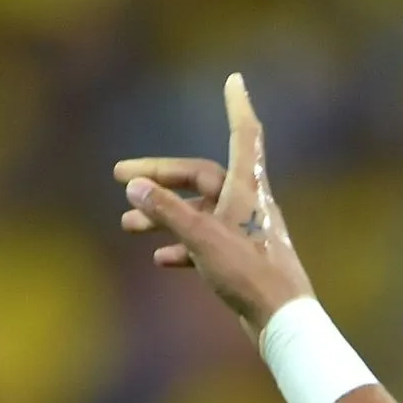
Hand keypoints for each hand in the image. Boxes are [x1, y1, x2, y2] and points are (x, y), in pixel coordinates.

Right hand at [114, 73, 312, 337]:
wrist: (283, 323)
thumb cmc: (250, 276)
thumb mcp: (202, 238)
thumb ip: (167, 211)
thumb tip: (134, 185)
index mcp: (249, 189)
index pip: (244, 135)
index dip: (237, 107)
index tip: (235, 80)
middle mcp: (250, 205)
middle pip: (201, 178)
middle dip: (161, 177)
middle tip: (119, 177)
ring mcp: (247, 233)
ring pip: (200, 214)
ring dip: (164, 216)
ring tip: (126, 225)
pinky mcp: (243, 262)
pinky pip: (207, 244)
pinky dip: (182, 247)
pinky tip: (160, 259)